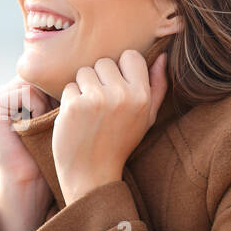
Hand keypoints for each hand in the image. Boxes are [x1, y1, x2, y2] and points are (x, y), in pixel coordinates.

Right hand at [0, 75, 57, 187]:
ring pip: (35, 83)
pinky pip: (27, 92)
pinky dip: (37, 109)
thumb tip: (79, 68)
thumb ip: (57, 93)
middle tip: (52, 119)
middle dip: (53, 95)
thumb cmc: (48, 153)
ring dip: (46, 104)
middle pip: (38, 76)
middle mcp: (2, 93)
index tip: (62, 113)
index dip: (58, 90)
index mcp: (15, 94)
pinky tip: (33, 127)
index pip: (42, 75)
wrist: (30, 181)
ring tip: (41, 125)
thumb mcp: (55, 116)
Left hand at [53, 50, 168, 205]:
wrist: (91, 174)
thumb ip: (157, 87)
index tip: (116, 88)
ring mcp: (97, 100)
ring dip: (82, 88)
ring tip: (88, 112)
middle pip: (104, 62)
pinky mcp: (74, 106)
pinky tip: (76, 119)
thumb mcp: (146, 118)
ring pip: (84, 72)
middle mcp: (122, 95)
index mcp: (142, 96)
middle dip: (99, 79)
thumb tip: (162, 56)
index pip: (131, 56)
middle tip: (100, 105)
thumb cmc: (119, 143)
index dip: (121, 69)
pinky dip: (69, 101)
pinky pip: (69, 87)